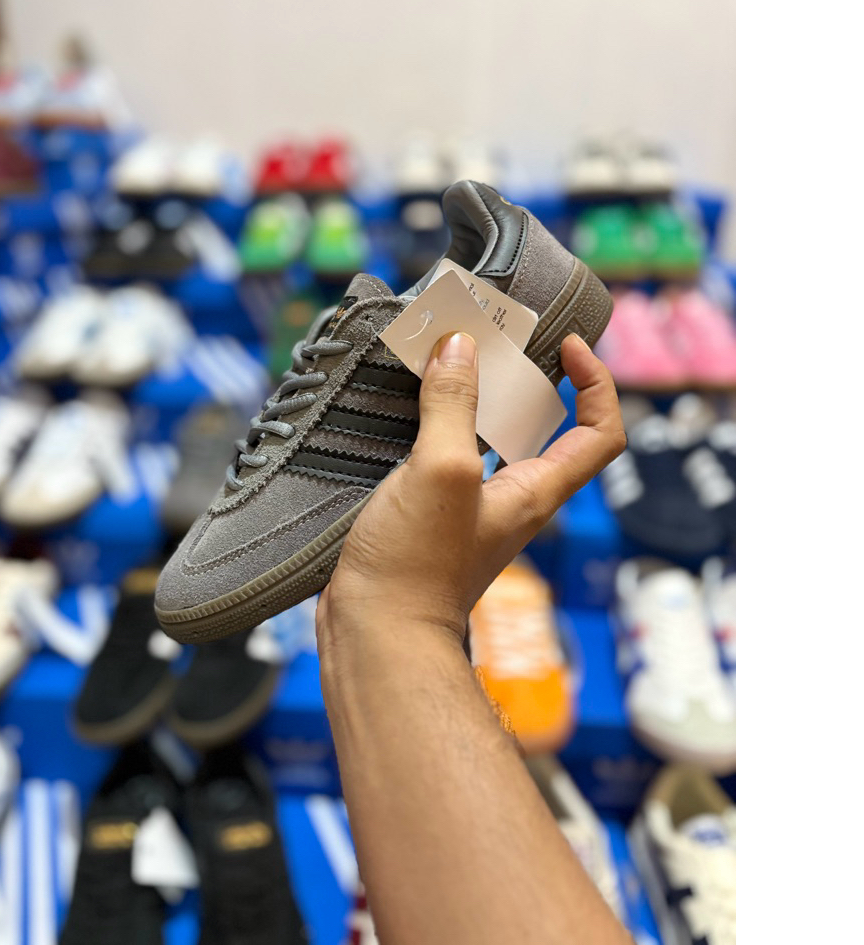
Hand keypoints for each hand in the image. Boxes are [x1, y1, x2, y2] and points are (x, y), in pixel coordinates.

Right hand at [317, 332, 624, 647]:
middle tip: (493, 341)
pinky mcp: (432, 516)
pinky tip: (403, 409)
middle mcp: (512, 499)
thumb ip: (453, 406)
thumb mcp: (442, 472)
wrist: (377, 634)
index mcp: (535, 491)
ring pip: (489, 440)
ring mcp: (471, 509)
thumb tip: (459, 347)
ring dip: (474, 398)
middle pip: (543, 430)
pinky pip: (447, 457)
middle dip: (526, 379)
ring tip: (443, 361)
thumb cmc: (417, 565)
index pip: (600, 433)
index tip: (565, 346)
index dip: (596, 383)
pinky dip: (434, 425)